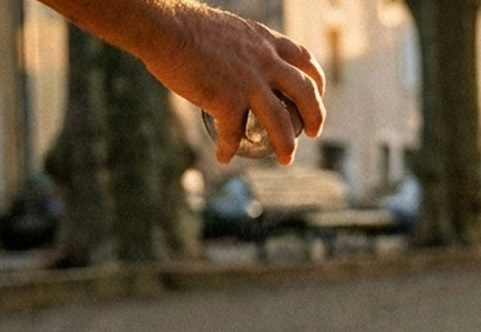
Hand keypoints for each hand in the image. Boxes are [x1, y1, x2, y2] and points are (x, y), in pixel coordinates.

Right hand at [138, 2, 325, 163]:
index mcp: (265, 42)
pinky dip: (229, 148)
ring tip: (285, 158)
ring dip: (286, 145)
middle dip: (315, 116)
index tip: (317, 94)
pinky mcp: (226, 99)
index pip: (304, 60)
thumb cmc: (184, 24)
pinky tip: (223, 157)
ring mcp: (248, 82)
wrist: (163, 27)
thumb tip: (236, 58)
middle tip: (314, 133)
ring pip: (281, 122)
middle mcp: (265, 62)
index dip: (316, 80)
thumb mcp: (228, 29)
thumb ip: (241, 46)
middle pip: (306, 93)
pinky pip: (233, 134)